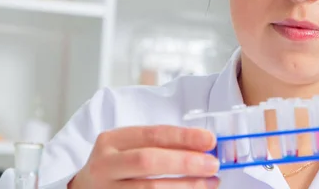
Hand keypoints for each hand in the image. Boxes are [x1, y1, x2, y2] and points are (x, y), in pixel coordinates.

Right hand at [68, 125, 219, 188]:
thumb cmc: (116, 166)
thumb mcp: (128, 148)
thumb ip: (159, 145)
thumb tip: (203, 146)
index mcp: (111, 140)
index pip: (151, 134)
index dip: (183, 137)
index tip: (209, 140)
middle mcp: (105, 165)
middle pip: (148, 161)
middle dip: (185, 162)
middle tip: (212, 164)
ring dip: (185, 186)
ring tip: (209, 183)